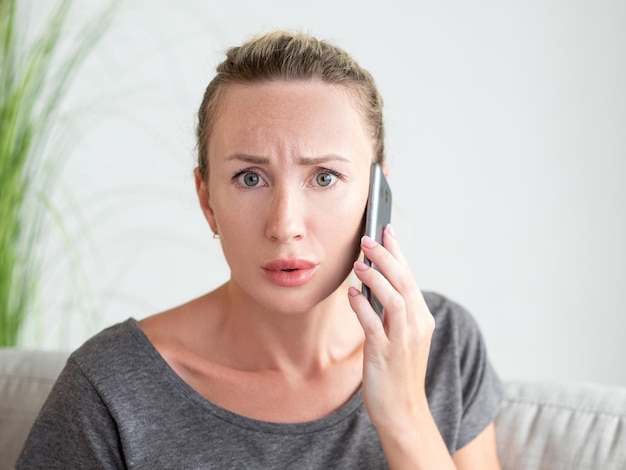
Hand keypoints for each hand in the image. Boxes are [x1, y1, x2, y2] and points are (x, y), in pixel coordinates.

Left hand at [348, 225, 434, 432]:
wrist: (403, 412)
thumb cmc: (397, 372)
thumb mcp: (400, 337)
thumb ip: (392, 310)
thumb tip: (371, 281)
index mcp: (421, 318)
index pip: (410, 277)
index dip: (398, 252)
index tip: (386, 230)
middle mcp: (416, 326)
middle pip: (404, 281)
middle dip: (386, 256)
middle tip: (368, 238)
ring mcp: (402, 340)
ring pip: (394, 298)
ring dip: (376, 277)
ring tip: (358, 264)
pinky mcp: (385, 354)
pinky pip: (373, 323)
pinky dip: (362, 305)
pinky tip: (351, 294)